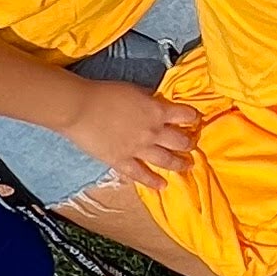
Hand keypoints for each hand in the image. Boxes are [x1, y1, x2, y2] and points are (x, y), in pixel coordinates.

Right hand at [65, 75, 200, 187]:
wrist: (81, 108)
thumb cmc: (105, 93)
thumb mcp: (134, 90)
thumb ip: (149, 99)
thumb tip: (156, 102)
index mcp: (157, 111)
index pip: (184, 115)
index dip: (192, 117)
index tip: (196, 120)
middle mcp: (153, 132)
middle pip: (179, 141)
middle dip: (189, 144)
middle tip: (192, 146)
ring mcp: (138, 149)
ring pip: (166, 160)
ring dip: (179, 164)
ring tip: (187, 166)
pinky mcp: (122, 161)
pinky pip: (141, 174)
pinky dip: (152, 181)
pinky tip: (162, 186)